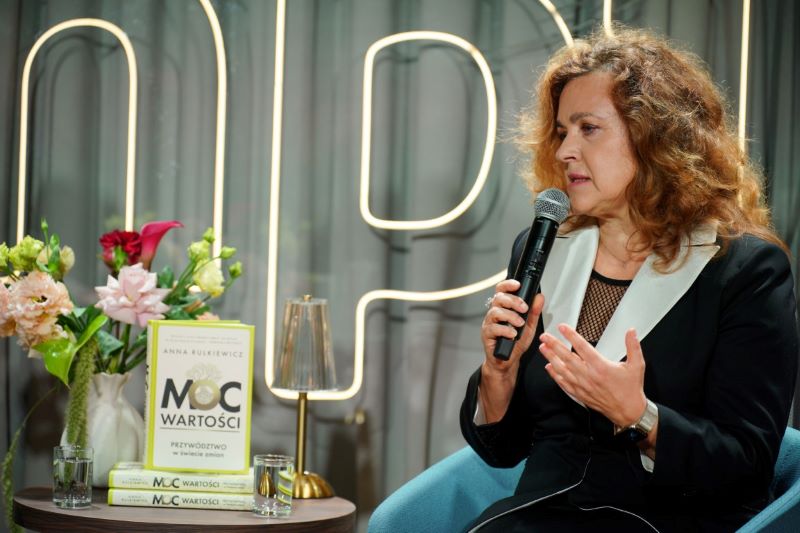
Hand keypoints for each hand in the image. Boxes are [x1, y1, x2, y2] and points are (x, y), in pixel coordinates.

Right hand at [478, 279, 543, 422]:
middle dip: (513, 301)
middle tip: (524, 308)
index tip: (517, 285)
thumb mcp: (529, 326)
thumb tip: (539, 297)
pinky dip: (505, 330)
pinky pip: (493, 328)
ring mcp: (489, 323)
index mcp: (503, 308)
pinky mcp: (486, 335)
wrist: (508, 361)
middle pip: (498, 298)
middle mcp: (494, 313)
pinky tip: (513, 334)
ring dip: (510, 316)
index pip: (501, 290)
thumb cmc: (515, 343)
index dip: (508, 285)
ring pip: (495, 312)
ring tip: (520, 323)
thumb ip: (534, 312)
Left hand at [539, 324, 646, 426]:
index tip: (562, 327)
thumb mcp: (636, 365)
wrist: (628, 411)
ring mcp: (583, 386)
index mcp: (601, 367)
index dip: (571, 336)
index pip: (582, 347)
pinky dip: (555, 375)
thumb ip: (633, 346)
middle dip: (554, 345)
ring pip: (562, 370)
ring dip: (551, 358)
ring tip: (543, 348)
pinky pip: (564, 383)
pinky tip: (549, 368)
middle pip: (567, 357)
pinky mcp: (580, 394)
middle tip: (544, 336)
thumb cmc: (630, 389)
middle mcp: (589, 376)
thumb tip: (631, 331)